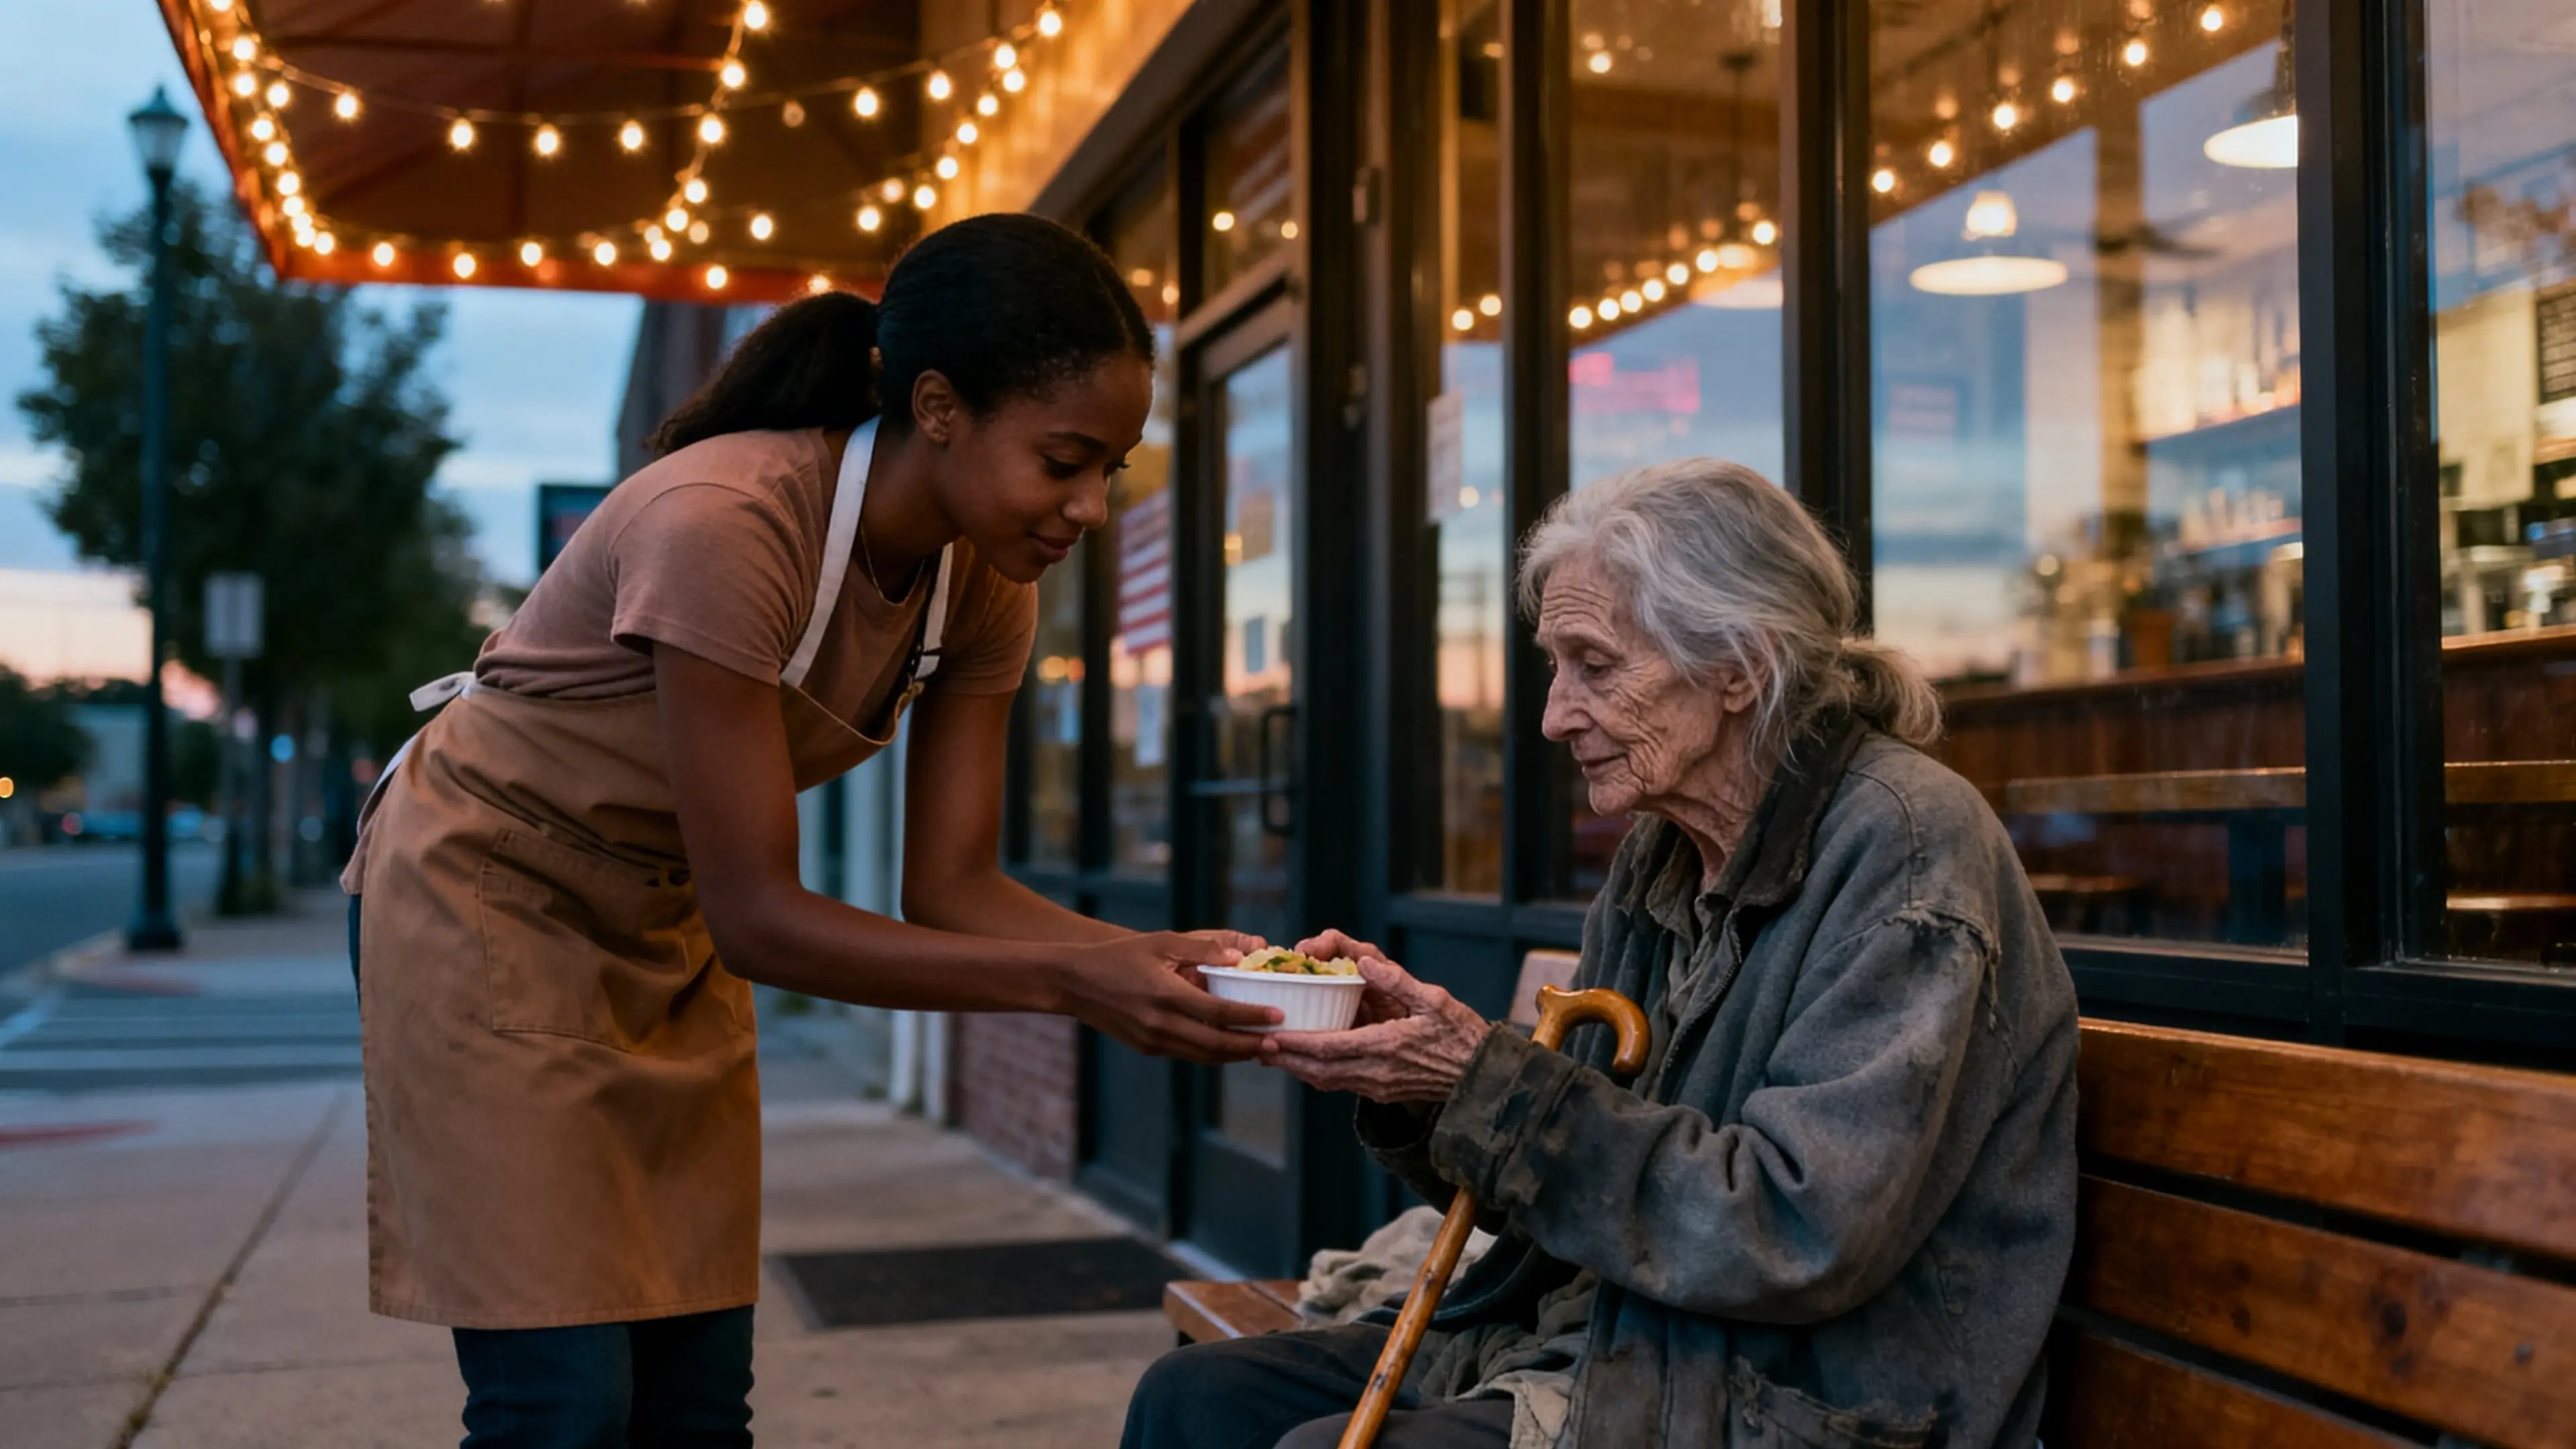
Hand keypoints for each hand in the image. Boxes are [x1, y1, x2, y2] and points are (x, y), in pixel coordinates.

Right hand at [1062, 932, 1280, 1063]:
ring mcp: (1152, 1040)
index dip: (1251, 1017)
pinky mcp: (1146, 1047)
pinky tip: (1228, 1047)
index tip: (1277, 1016)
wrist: (1073, 983)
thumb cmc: (1119, 956)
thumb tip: (1239, 956)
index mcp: (1166, 995)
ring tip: (1260, 1049)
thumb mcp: (1160, 942)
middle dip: (1250, 1046)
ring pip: (1203, 1056)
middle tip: (1279, 1043)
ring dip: (1234, 1055)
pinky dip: (1211, 1054)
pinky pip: (1187, 1054)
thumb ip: (1201, 949)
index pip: (1219, 1013)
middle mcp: (1160, 1024)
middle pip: (1216, 1045)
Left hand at [1259, 937, 1488, 1102]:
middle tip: (1257, 1047)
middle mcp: (1377, 1073)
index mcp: (1386, 1047)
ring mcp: (1379, 1087)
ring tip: (1272, 1055)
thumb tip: (1365, 962)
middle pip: (1319, 1070)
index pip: (1329, 1049)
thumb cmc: (1462, 1034)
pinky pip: (1341, 1084)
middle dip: (1287, 1059)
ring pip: (1327, 1081)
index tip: (1270, 1037)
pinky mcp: (1383, 1092)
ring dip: (1298, 1069)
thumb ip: (1398, 981)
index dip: (1296, 1044)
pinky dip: (1318, 1073)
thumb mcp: (1435, 1000)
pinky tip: (1306, 1063)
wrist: (1482, 1077)